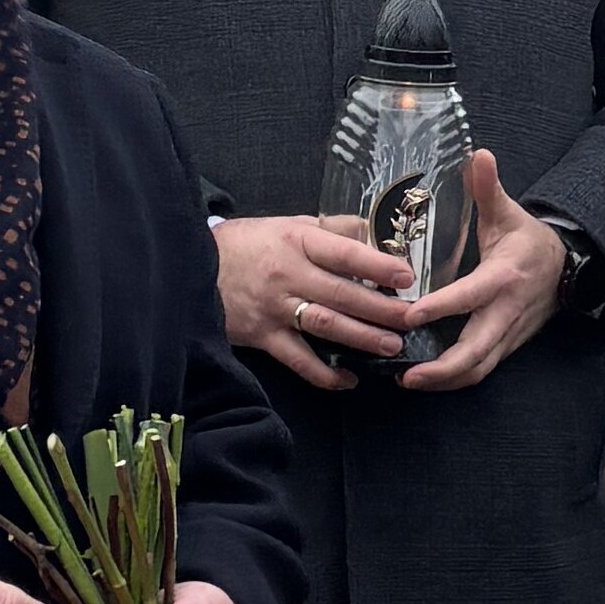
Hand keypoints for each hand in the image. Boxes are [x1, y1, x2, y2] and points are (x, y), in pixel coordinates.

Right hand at [216, 215, 416, 390]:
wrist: (193, 264)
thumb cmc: (251, 243)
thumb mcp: (290, 224)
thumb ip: (333, 230)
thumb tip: (377, 232)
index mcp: (297, 241)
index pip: (344, 253)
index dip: (377, 266)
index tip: (406, 277)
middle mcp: (288, 275)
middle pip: (342, 294)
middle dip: (381, 310)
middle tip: (411, 320)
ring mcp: (274, 308)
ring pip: (325, 326)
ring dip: (361, 338)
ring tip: (391, 346)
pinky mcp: (262, 336)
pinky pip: (297, 359)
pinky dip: (323, 373)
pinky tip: (348, 379)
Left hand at [400, 151, 566, 390]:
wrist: (570, 269)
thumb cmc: (529, 241)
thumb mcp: (510, 213)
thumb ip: (489, 188)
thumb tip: (477, 153)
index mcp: (504, 276)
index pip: (471, 296)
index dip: (441, 308)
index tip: (409, 316)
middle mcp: (507, 311)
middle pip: (476, 350)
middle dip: (442, 368)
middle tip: (405, 374)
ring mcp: (509, 333)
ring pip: (479, 368)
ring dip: (446, 380)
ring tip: (410, 382)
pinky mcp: (507, 345)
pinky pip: (482, 369)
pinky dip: (455, 378)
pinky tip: (427, 378)